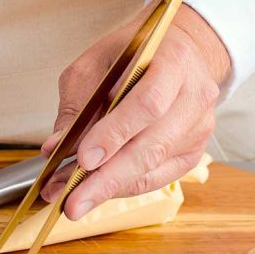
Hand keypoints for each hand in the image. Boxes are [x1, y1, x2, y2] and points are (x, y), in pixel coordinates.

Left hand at [40, 4, 229, 219]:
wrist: (181, 50)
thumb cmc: (134, 53)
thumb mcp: (96, 63)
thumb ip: (77, 103)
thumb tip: (56, 147)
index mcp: (174, 62)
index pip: (147, 104)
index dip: (115, 133)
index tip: (83, 159)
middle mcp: (194, 97)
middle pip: (152, 146)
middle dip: (108, 178)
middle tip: (72, 202)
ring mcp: (198, 128)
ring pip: (154, 168)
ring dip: (109, 188)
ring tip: (72, 201)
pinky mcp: (193, 151)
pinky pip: (157, 177)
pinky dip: (123, 187)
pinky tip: (95, 192)